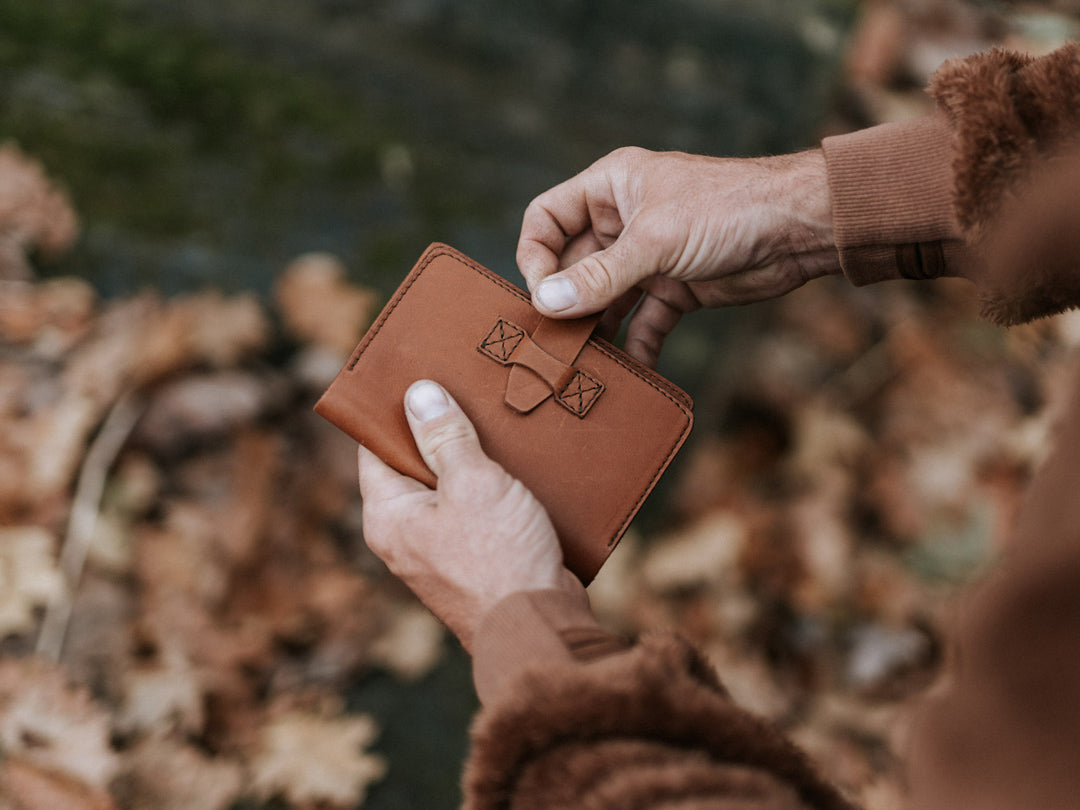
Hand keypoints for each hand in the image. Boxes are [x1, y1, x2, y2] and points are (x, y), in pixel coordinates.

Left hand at [357, 380, 585, 649]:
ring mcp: (441, 549)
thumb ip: (446, 438)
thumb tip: (418, 394)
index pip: (375, 449)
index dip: (393, 412)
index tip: (415, 376)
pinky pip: (478, 510)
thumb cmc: (498, 559)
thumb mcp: (472, 484)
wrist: (538, 625)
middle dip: (442, 430)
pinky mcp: (476, 559)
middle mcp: (407, 535)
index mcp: (389, 516)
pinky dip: (494, 486)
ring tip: (497, 418)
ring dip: (474, 458)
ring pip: (452, 487)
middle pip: (416, 466)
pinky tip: (520, 462)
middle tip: (464, 388)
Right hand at [517, 147, 838, 365]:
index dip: (535, 256)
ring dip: (597, 329)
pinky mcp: (676, 288)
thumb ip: (600, 275)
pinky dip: (638, 346)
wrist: (798, 229)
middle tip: (556, 341)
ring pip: (606, 298)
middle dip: (565, 302)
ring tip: (585, 363)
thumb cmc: (728, 208)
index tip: (541, 296)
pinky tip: (635, 372)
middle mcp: (623, 221)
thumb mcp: (655, 241)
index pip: (547, 219)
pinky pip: (644, 321)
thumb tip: (546, 302)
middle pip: (572, 265)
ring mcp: (649, 257)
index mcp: (610, 188)